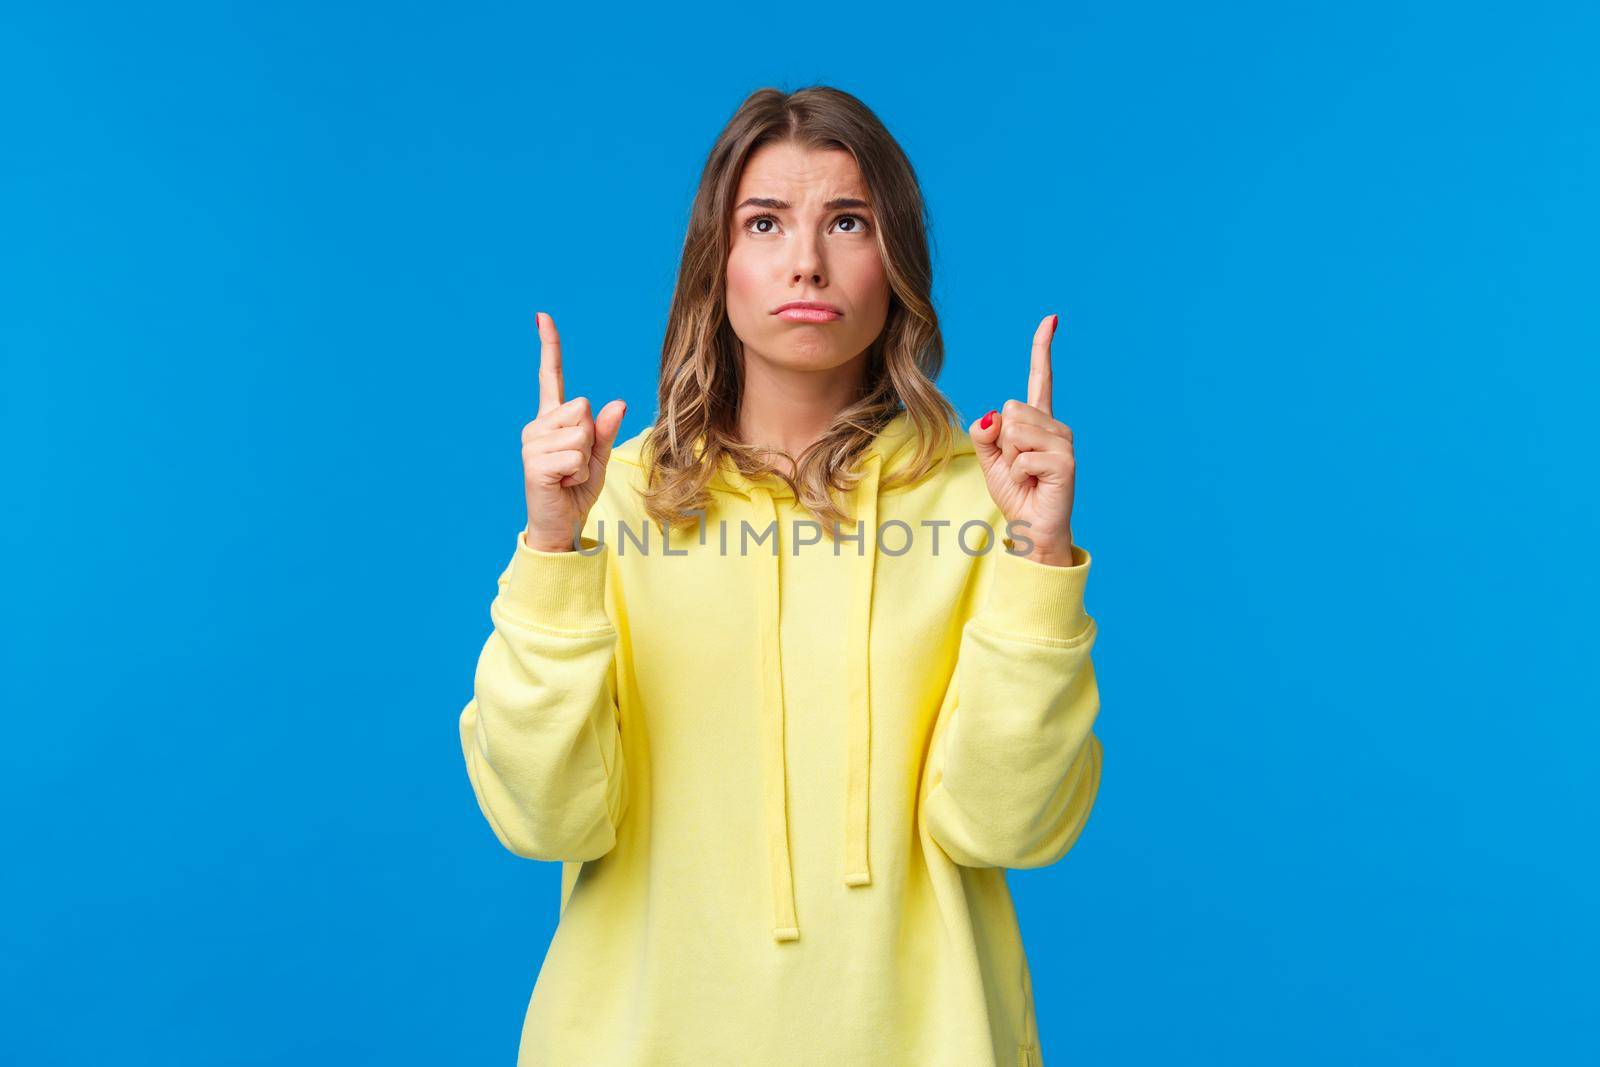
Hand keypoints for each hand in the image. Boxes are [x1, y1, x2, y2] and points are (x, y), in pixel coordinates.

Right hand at [522, 311, 626, 552]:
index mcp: (552, 420)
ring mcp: (532, 443)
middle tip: (576, 463)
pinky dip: (580, 473)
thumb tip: (617, 402)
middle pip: (583, 408)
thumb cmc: (576, 489)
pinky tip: (564, 483)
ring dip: (586, 459)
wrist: (560, 525)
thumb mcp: (598, 456)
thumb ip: (605, 430)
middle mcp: (537, 426)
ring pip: (581, 433)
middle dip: (590, 438)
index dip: (550, 346)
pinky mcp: (535, 463)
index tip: (543, 316)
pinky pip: (576, 457)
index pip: (551, 377)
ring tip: (570, 474)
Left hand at [970, 313, 1076, 565]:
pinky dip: (1017, 474)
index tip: (1051, 319)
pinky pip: (1022, 457)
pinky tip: (1033, 484)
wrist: (1032, 527)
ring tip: (1026, 475)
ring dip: (1009, 459)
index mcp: (1037, 421)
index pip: (1041, 378)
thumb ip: (984, 432)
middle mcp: (1055, 426)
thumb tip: (994, 416)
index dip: (1043, 348)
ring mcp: (1064, 442)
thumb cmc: (1015, 492)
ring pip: (1014, 431)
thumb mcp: (989, 458)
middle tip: (1017, 465)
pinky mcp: (1065, 462)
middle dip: (1002, 441)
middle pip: (1010, 408)